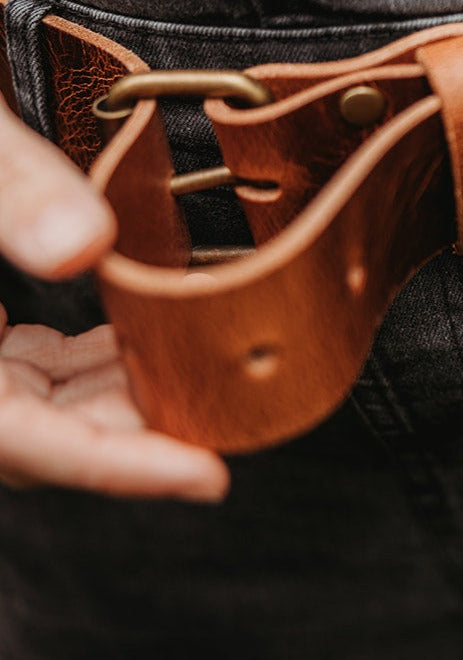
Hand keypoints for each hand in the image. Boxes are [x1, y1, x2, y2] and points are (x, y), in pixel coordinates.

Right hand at [0, 99, 228, 499]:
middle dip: (143, 434)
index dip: (110, 465)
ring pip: (48, 406)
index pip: (14, 442)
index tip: (205, 475)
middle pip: (42, 434)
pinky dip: (107, 362)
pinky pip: (42, 369)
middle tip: (238, 418)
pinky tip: (162, 337)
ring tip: (218, 379)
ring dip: (132, 395)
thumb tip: (84, 247)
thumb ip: (10, 189)